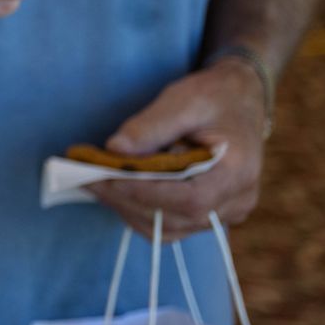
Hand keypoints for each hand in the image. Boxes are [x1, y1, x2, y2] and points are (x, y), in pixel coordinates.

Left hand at [86, 59, 268, 238]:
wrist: (240, 100)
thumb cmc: (214, 96)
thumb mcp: (184, 99)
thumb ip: (151, 126)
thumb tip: (115, 150)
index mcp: (238, 171)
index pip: (190, 198)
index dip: (145, 192)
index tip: (105, 178)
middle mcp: (237, 201)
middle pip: (175, 218)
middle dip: (125, 199)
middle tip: (84, 177)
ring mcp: (226, 213)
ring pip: (169, 228)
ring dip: (127, 208)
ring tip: (93, 182)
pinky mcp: (210, 215)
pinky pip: (171, 225)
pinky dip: (139, 210)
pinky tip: (115, 189)